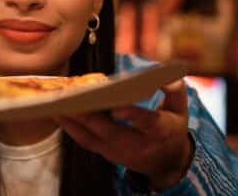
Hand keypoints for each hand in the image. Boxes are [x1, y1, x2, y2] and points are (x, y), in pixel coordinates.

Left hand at [55, 80, 192, 190]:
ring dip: (74, 122)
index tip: (117, 106)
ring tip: (57, 104)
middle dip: (90, 117)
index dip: (132, 115)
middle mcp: (139, 145)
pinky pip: (85, 142)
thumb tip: (164, 75)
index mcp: (161, 131)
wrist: (167, 162)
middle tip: (72, 99)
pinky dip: (71, 129)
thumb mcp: (181, 109)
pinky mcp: (107, 154)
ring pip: (93, 139)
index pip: (147, 123)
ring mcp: (120, 152)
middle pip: (111, 133)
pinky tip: (58, 113)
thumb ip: (175, 90)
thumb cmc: (172, 127)